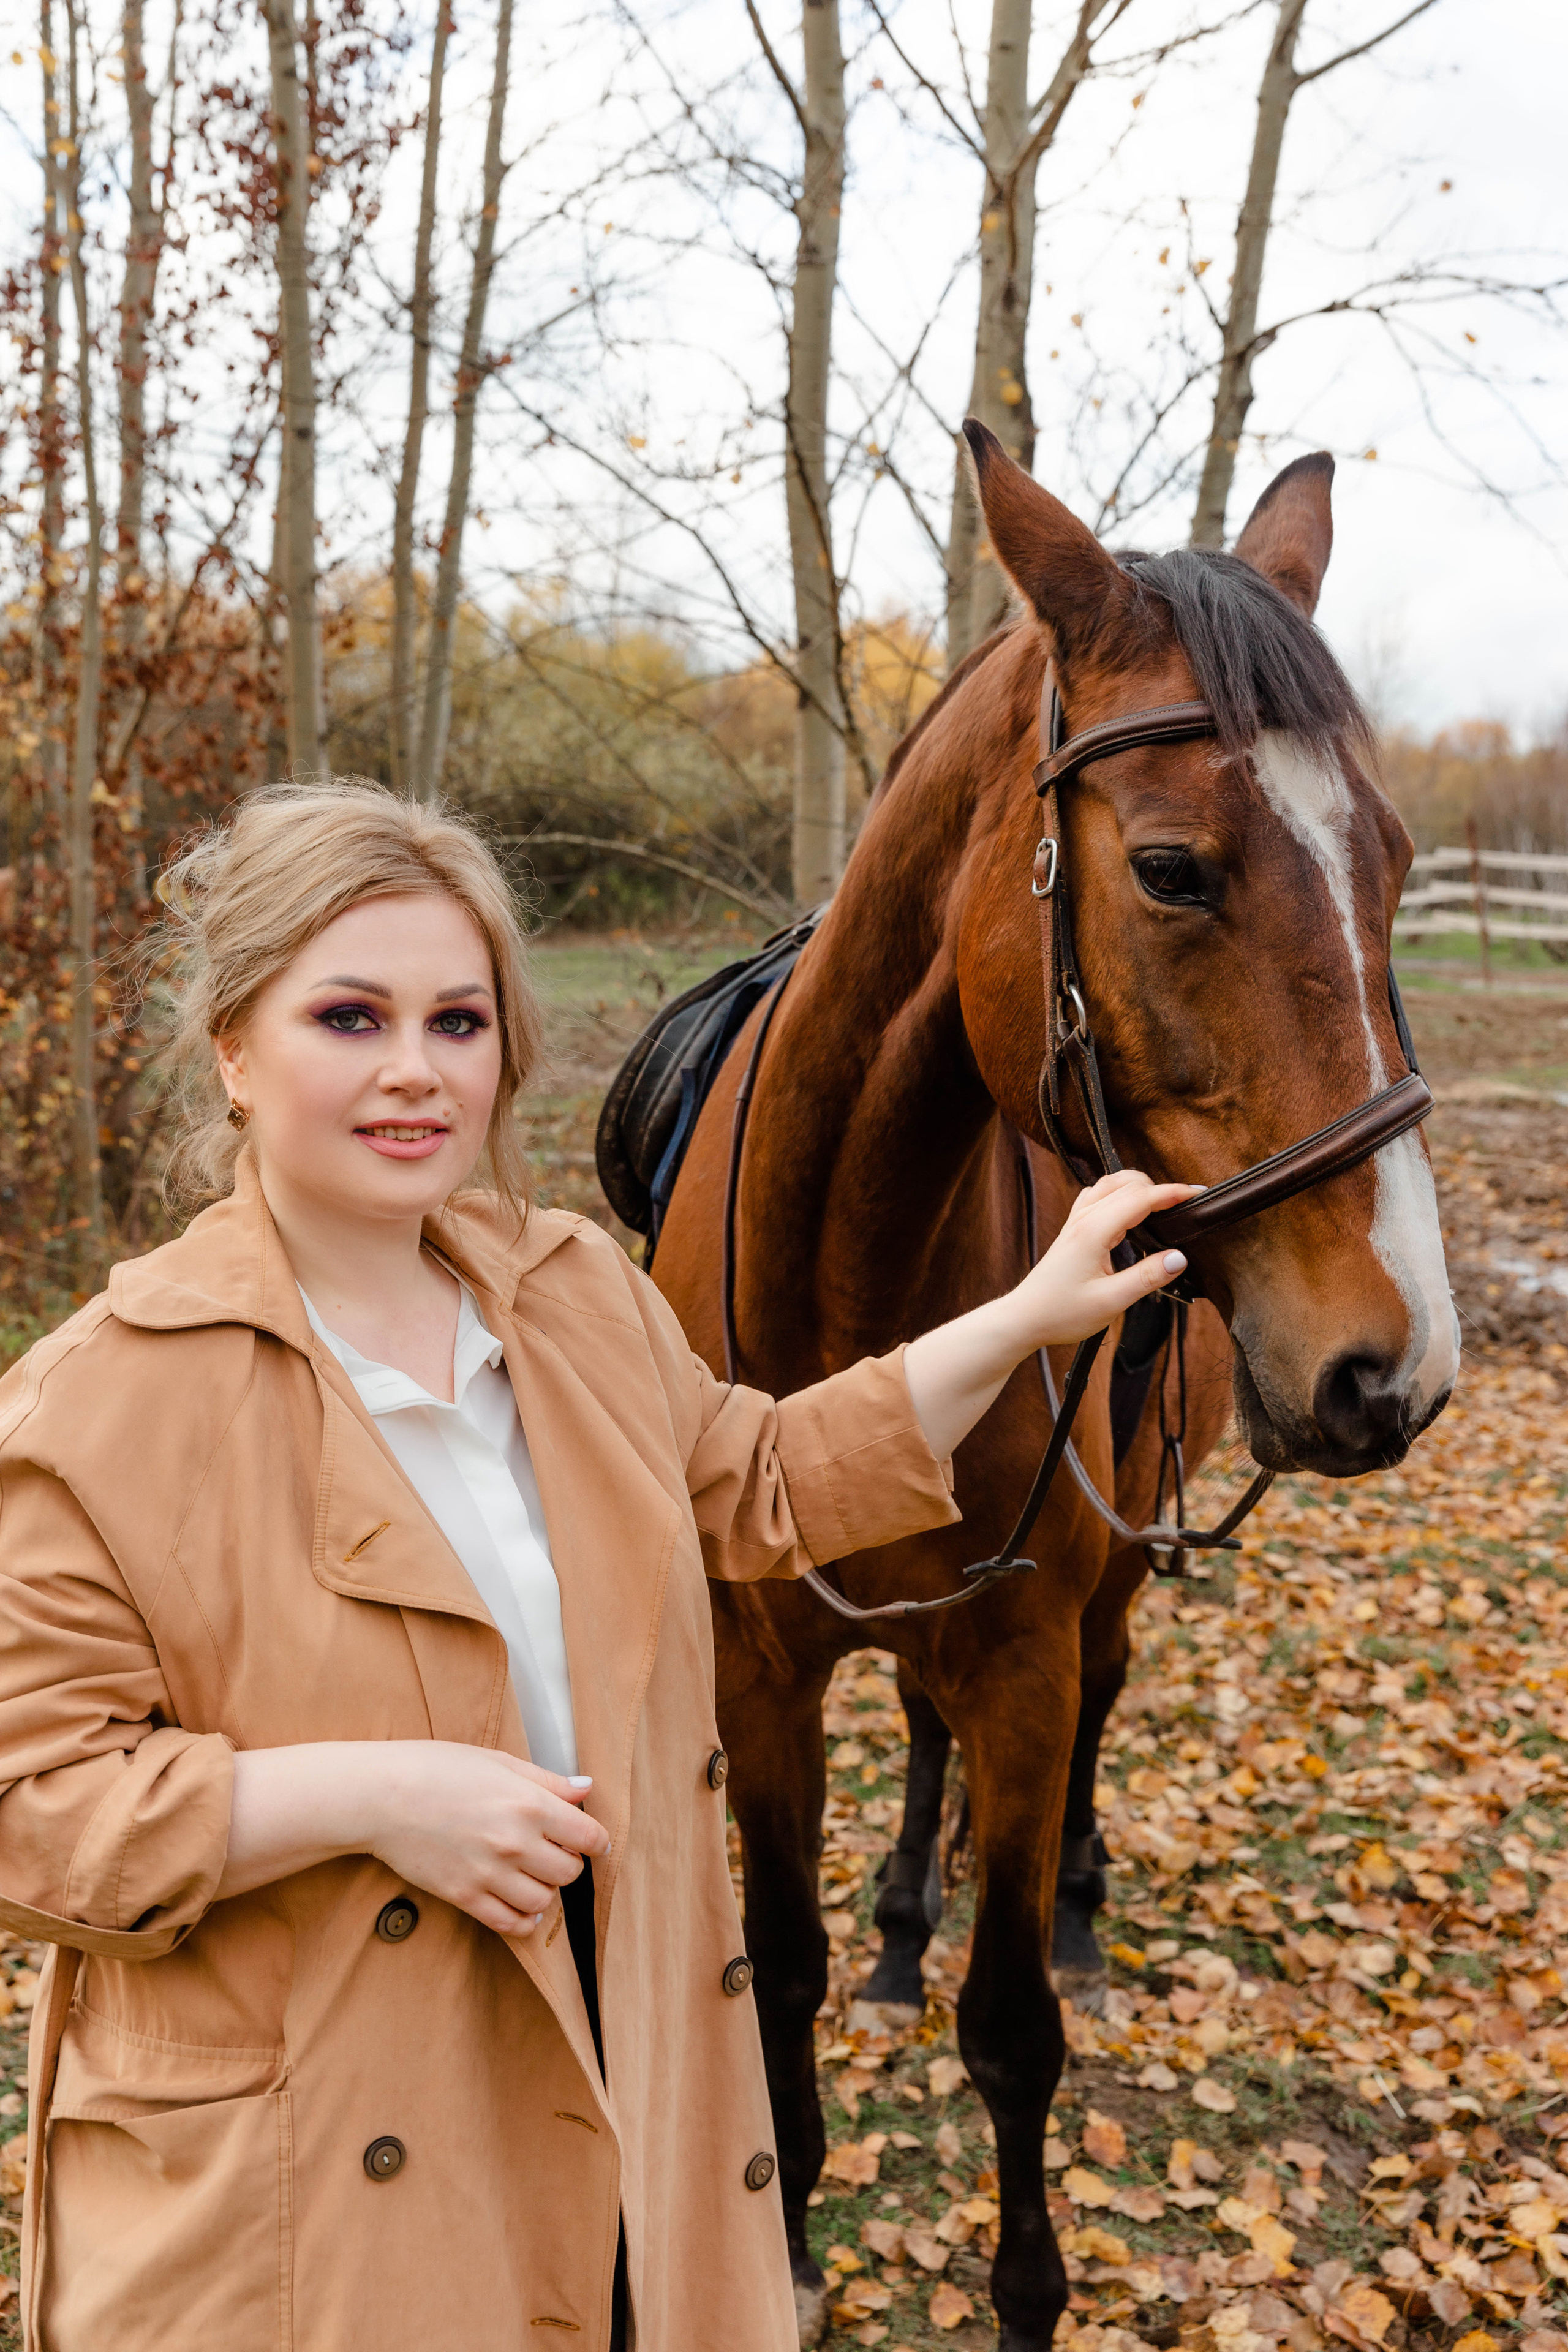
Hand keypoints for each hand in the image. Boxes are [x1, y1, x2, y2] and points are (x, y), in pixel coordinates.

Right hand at [218, 1739, 610, 1937]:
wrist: (382, 1796)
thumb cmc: (439, 1769)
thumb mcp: (498, 1761)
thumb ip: (547, 1780)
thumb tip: (586, 1789)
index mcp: (529, 1804)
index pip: (589, 1836)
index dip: (597, 1840)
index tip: (592, 1841)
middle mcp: (515, 1843)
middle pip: (570, 1872)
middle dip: (568, 1862)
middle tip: (554, 1851)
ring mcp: (489, 1874)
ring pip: (544, 1901)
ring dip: (546, 1890)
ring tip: (533, 1874)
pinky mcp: (464, 1896)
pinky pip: (510, 1924)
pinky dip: (523, 1919)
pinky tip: (520, 1903)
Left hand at [902, 1169, 1200, 1463]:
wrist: (1024, 1319)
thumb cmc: (1062, 1313)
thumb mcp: (1111, 1302)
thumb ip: (1147, 1277)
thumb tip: (1179, 1258)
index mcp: (1095, 1230)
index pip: (1142, 1198)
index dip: (1173, 1193)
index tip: (1199, 1194)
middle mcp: (1084, 1218)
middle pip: (1128, 1183)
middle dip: (1159, 1188)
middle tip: (1185, 1205)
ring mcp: (1076, 1221)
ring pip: (1111, 1184)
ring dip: (1138, 1187)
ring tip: (1163, 1205)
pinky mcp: (1072, 1229)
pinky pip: (1098, 1196)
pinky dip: (1120, 1194)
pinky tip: (1130, 1212)